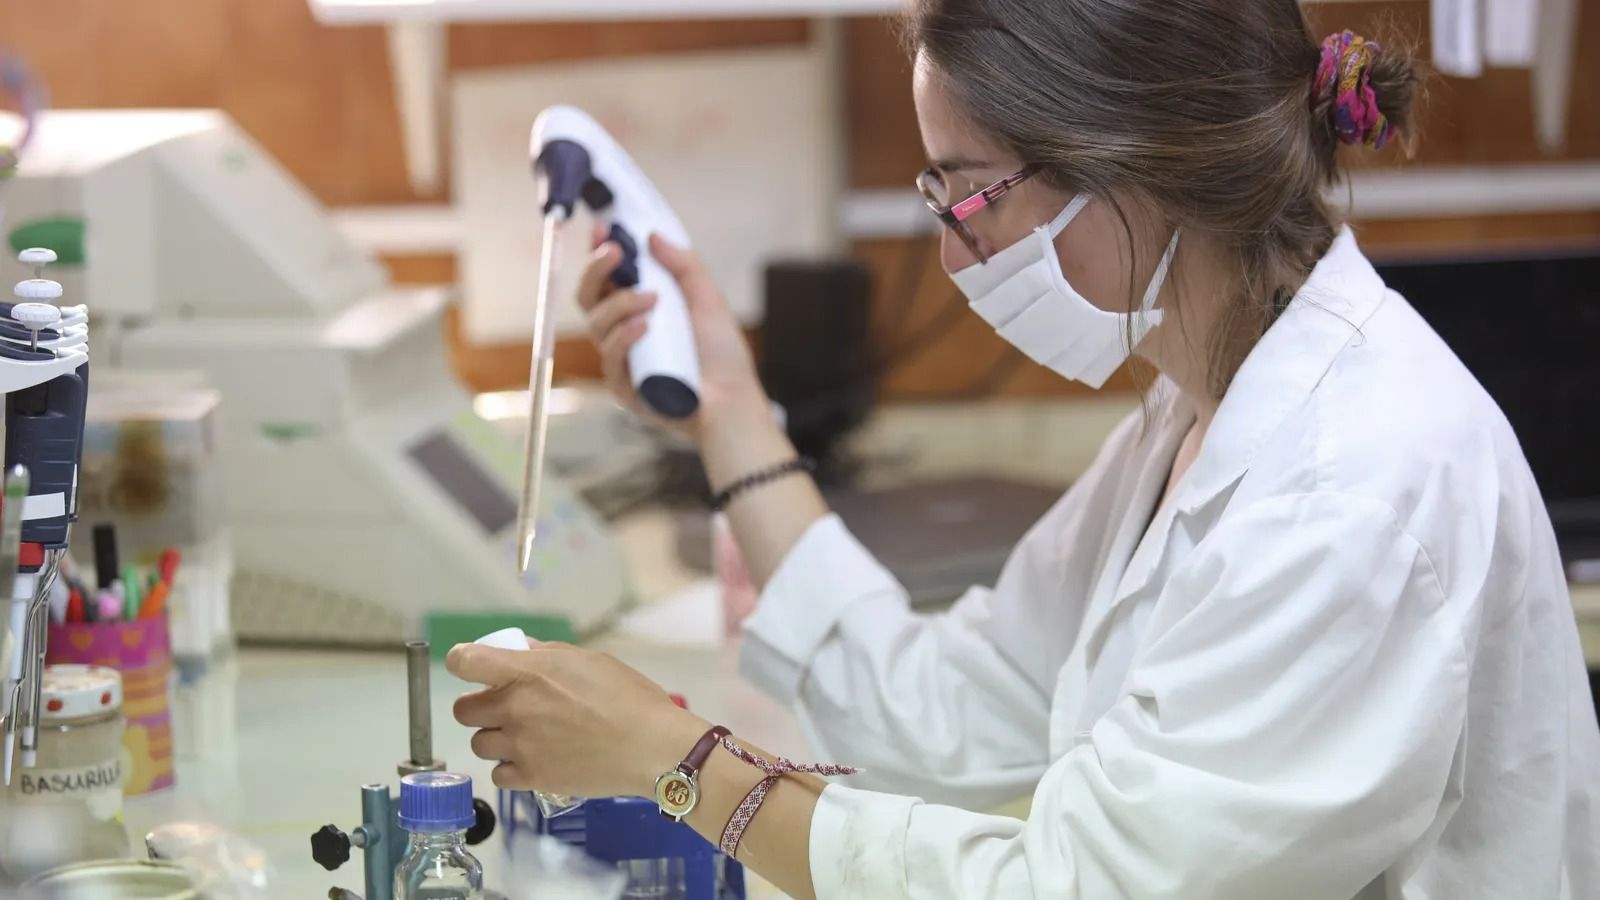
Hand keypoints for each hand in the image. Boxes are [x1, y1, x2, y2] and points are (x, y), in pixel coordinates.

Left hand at [448, 640, 707, 798]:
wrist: (651, 746)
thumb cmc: (629, 697)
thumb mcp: (589, 660)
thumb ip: (545, 655)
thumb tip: (519, 651)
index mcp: (526, 672)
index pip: (464, 661)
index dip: (464, 662)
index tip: (473, 667)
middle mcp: (514, 708)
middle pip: (463, 709)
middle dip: (481, 706)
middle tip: (507, 707)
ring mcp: (519, 746)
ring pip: (479, 743)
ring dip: (496, 738)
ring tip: (525, 737)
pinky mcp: (530, 778)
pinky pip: (498, 775)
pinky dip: (511, 768)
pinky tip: (534, 760)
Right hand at [577, 231, 770, 443]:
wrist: (732, 398)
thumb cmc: (721, 352)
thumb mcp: (706, 298)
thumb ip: (683, 265)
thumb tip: (653, 236)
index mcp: (640, 307)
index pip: (607, 276)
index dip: (598, 252)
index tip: (602, 229)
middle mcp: (624, 331)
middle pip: (588, 296)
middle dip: (596, 270)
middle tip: (615, 253)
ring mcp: (621, 359)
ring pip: (597, 323)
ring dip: (620, 303)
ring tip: (652, 300)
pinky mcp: (623, 387)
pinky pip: (611, 356)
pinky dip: (624, 337)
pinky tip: (644, 328)